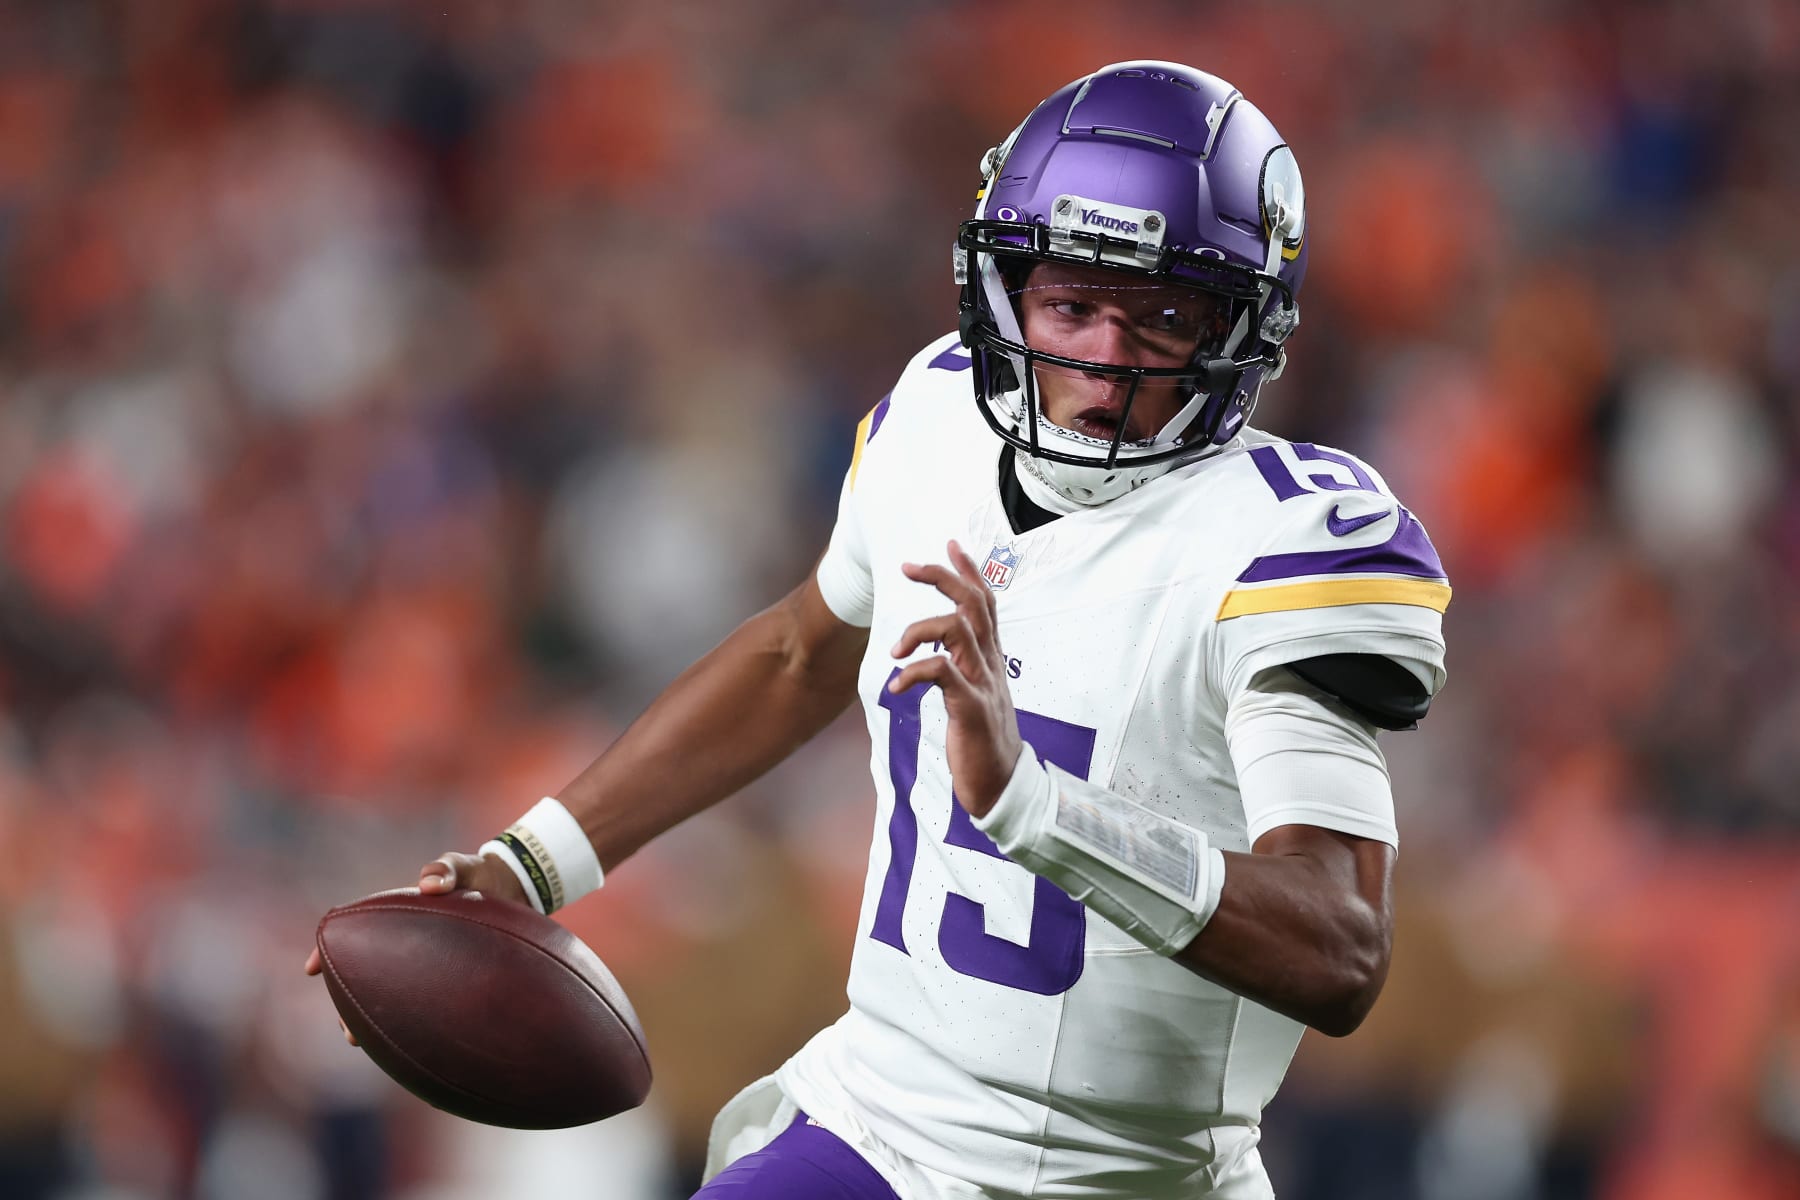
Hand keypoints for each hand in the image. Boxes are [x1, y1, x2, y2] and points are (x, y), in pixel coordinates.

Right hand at [303, 850, 529, 1045]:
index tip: (311, 969)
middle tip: (347, 1032)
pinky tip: (412, 1042)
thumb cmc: (478, 875)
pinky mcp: (445, 975)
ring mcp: (422, 959)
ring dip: (375, 1016)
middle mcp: (403, 940)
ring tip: (365, 1044)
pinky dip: (410, 1018)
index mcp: (396, 912)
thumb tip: (429, 883)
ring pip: (389, 991)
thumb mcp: (461, 866)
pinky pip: (420, 998)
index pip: (352, 931)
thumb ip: (445, 869)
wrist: (512, 888)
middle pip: (363, 972)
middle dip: (348, 1001)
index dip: (327, 951)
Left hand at [890, 539, 1024, 818]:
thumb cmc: (984, 741)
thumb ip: (964, 668)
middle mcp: (990, 663)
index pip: (985, 602)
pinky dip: (915, 673)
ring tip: (896, 651)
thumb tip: (941, 652)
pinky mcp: (971, 708)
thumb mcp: (976, 695)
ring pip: (957, 629)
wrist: (1004, 786)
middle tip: (908, 567)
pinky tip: (898, 686)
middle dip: (941, 577)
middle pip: (972, 603)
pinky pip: (943, 674)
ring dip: (918, 630)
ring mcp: (983, 684)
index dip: (969, 570)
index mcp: (991, 658)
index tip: (950, 545)